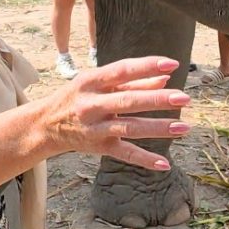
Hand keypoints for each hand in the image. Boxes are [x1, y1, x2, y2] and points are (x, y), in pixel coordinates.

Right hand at [41, 57, 189, 169]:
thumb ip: (131, 81)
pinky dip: (144, 159)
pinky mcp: (98, 147)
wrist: (45, 125)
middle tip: (184, 98)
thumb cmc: (78, 97)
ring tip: (183, 127)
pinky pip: (124, 154)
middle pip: (128, 101)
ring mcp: (95, 127)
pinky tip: (164, 164)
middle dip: (157, 100)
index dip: (146, 67)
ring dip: (158, 128)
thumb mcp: (97, 83)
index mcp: (91, 81)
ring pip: (130, 128)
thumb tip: (164, 79)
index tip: (172, 64)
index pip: (122, 71)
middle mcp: (92, 104)